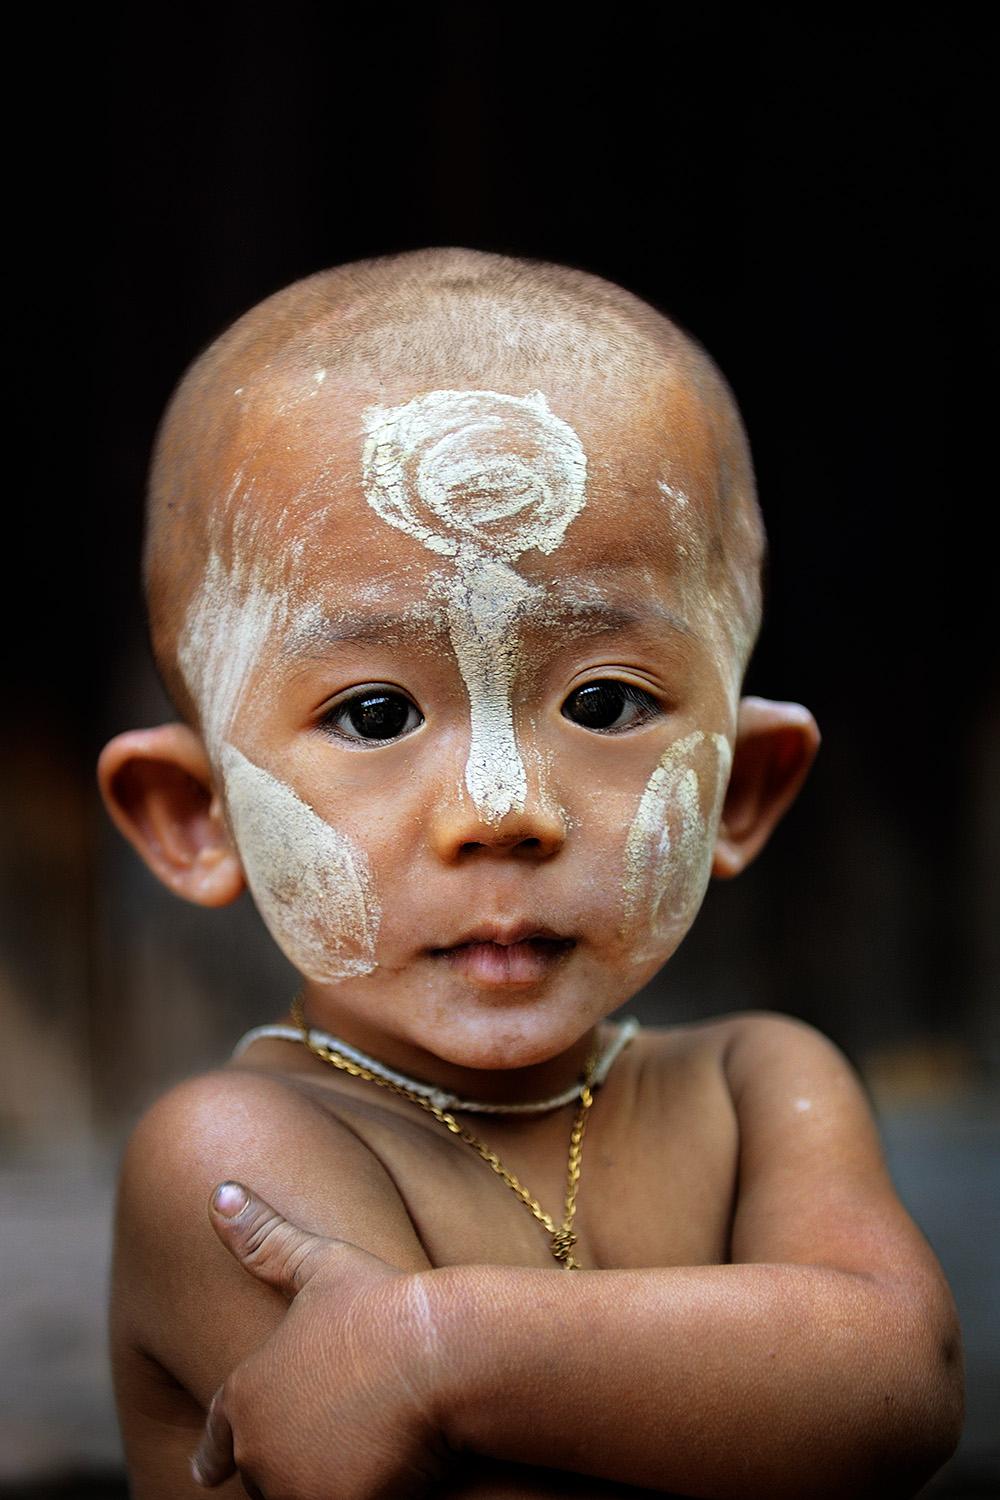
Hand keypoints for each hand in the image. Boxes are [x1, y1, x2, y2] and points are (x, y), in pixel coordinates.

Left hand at [191, 1182, 452, 1499]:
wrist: (440, 1354)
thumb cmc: (384, 1304)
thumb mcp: (321, 1264)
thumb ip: (264, 1239)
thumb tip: (219, 1193)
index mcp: (246, 1391)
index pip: (221, 1436)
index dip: (218, 1452)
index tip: (207, 1471)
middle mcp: (257, 1447)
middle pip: (270, 1471)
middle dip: (296, 1459)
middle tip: (338, 1437)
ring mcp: (292, 1487)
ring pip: (301, 1494)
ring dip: (326, 1482)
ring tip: (369, 1453)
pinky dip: (359, 1497)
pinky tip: (388, 1479)